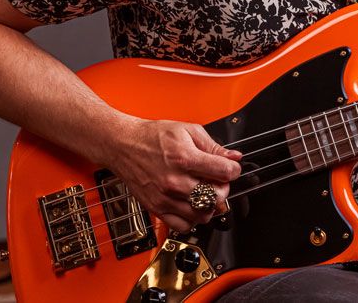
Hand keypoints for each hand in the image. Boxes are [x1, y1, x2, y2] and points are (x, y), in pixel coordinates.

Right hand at [107, 119, 242, 231]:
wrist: (123, 146)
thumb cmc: (152, 137)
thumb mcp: (188, 131)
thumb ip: (213, 146)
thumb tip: (233, 157)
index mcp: (185, 158)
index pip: (225, 172)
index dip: (234, 169)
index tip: (231, 168)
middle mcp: (175, 181)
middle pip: (216, 196)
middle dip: (224, 188)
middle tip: (218, 181)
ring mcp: (165, 198)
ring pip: (202, 214)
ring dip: (210, 205)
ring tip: (205, 192)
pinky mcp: (156, 208)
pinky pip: (183, 226)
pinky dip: (192, 219)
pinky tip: (192, 205)